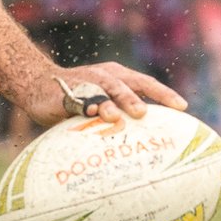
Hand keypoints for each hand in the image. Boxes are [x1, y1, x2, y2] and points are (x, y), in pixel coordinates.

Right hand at [33, 64, 184, 129]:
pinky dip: (83, 104)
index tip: (183, 107)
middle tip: (144, 115)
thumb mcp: (103, 102)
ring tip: (114, 116)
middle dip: (135, 99)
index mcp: (119, 76)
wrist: (37, 83)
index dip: (164, 94)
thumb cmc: (78, 97)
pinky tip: (88, 113)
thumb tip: (148, 144)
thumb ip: (122, 117)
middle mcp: (105, 76)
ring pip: (101, 89)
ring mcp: (85, 82)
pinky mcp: (66, 92)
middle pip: (126, 84)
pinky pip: (76, 98)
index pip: (146, 83)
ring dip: (108, 102)